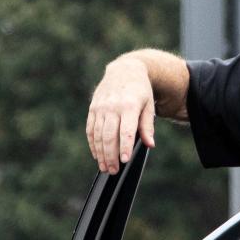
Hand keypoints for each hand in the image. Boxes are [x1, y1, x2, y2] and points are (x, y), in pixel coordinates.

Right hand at [86, 58, 156, 173]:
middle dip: (111, 155)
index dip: (124, 147)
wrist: (125, 69)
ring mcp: (100, 107)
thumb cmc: (140, 91)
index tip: (125, 161)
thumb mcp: (148, 106)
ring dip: (100, 153)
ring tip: (105, 167)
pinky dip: (93, 143)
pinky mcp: (93, 108)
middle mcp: (112, 106)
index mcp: (129, 105)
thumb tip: (149, 144)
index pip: (126, 131)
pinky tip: (97, 154)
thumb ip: (147, 126)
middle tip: (114, 170)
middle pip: (109, 135)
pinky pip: (90, 129)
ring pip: (98, 134)